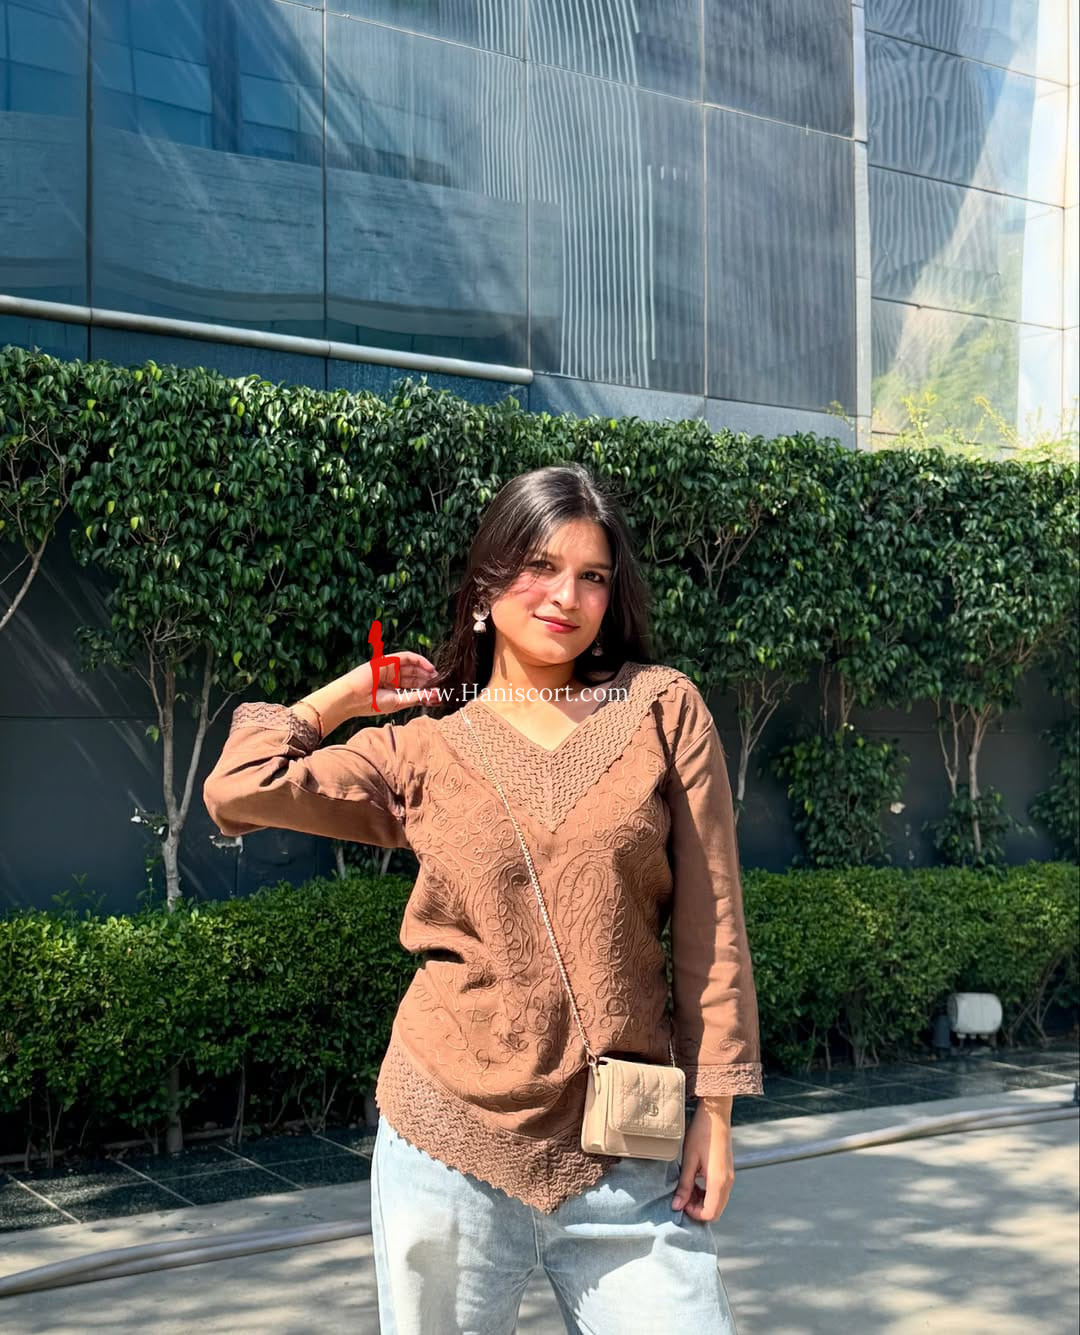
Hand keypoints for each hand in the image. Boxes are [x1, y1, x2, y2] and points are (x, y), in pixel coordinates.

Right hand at [345, 651, 440, 717]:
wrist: (351, 698)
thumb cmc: (370, 703)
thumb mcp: (397, 702)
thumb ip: (416, 698)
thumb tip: (434, 696)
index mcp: (392, 689)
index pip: (413, 687)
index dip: (426, 690)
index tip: (439, 694)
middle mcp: (392, 677)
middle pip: (415, 677)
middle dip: (429, 681)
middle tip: (442, 685)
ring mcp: (390, 668)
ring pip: (413, 667)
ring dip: (426, 672)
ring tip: (438, 678)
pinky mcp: (388, 660)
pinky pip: (407, 657)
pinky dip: (420, 661)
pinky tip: (430, 668)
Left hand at [671, 1100, 734, 1222]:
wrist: (716, 1114)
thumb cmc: (701, 1133)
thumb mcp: (689, 1159)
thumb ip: (684, 1185)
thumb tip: (676, 1206)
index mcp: (719, 1181)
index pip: (709, 1214)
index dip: (693, 1213)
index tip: (681, 1202)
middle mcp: (728, 1182)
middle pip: (715, 1211)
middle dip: (698, 1209)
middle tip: (682, 1197)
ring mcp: (729, 1177)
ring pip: (717, 1202)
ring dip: (702, 1201)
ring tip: (686, 1189)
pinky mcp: (727, 1172)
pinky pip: (719, 1192)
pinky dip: (707, 1193)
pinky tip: (695, 1181)